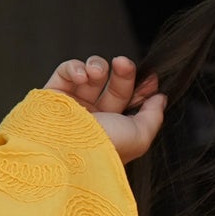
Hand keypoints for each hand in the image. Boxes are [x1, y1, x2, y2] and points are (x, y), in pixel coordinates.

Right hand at [42, 54, 165, 164]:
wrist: (67, 152)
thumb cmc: (104, 148)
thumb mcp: (140, 136)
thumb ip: (153, 116)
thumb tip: (161, 98)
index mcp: (113, 127)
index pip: (130, 100)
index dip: (141, 86)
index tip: (151, 77)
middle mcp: (94, 116)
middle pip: (114, 84)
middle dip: (123, 72)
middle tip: (124, 64)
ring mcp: (73, 105)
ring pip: (91, 74)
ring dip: (98, 67)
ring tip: (98, 73)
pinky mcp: (53, 95)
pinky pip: (66, 71)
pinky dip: (75, 67)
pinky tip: (81, 76)